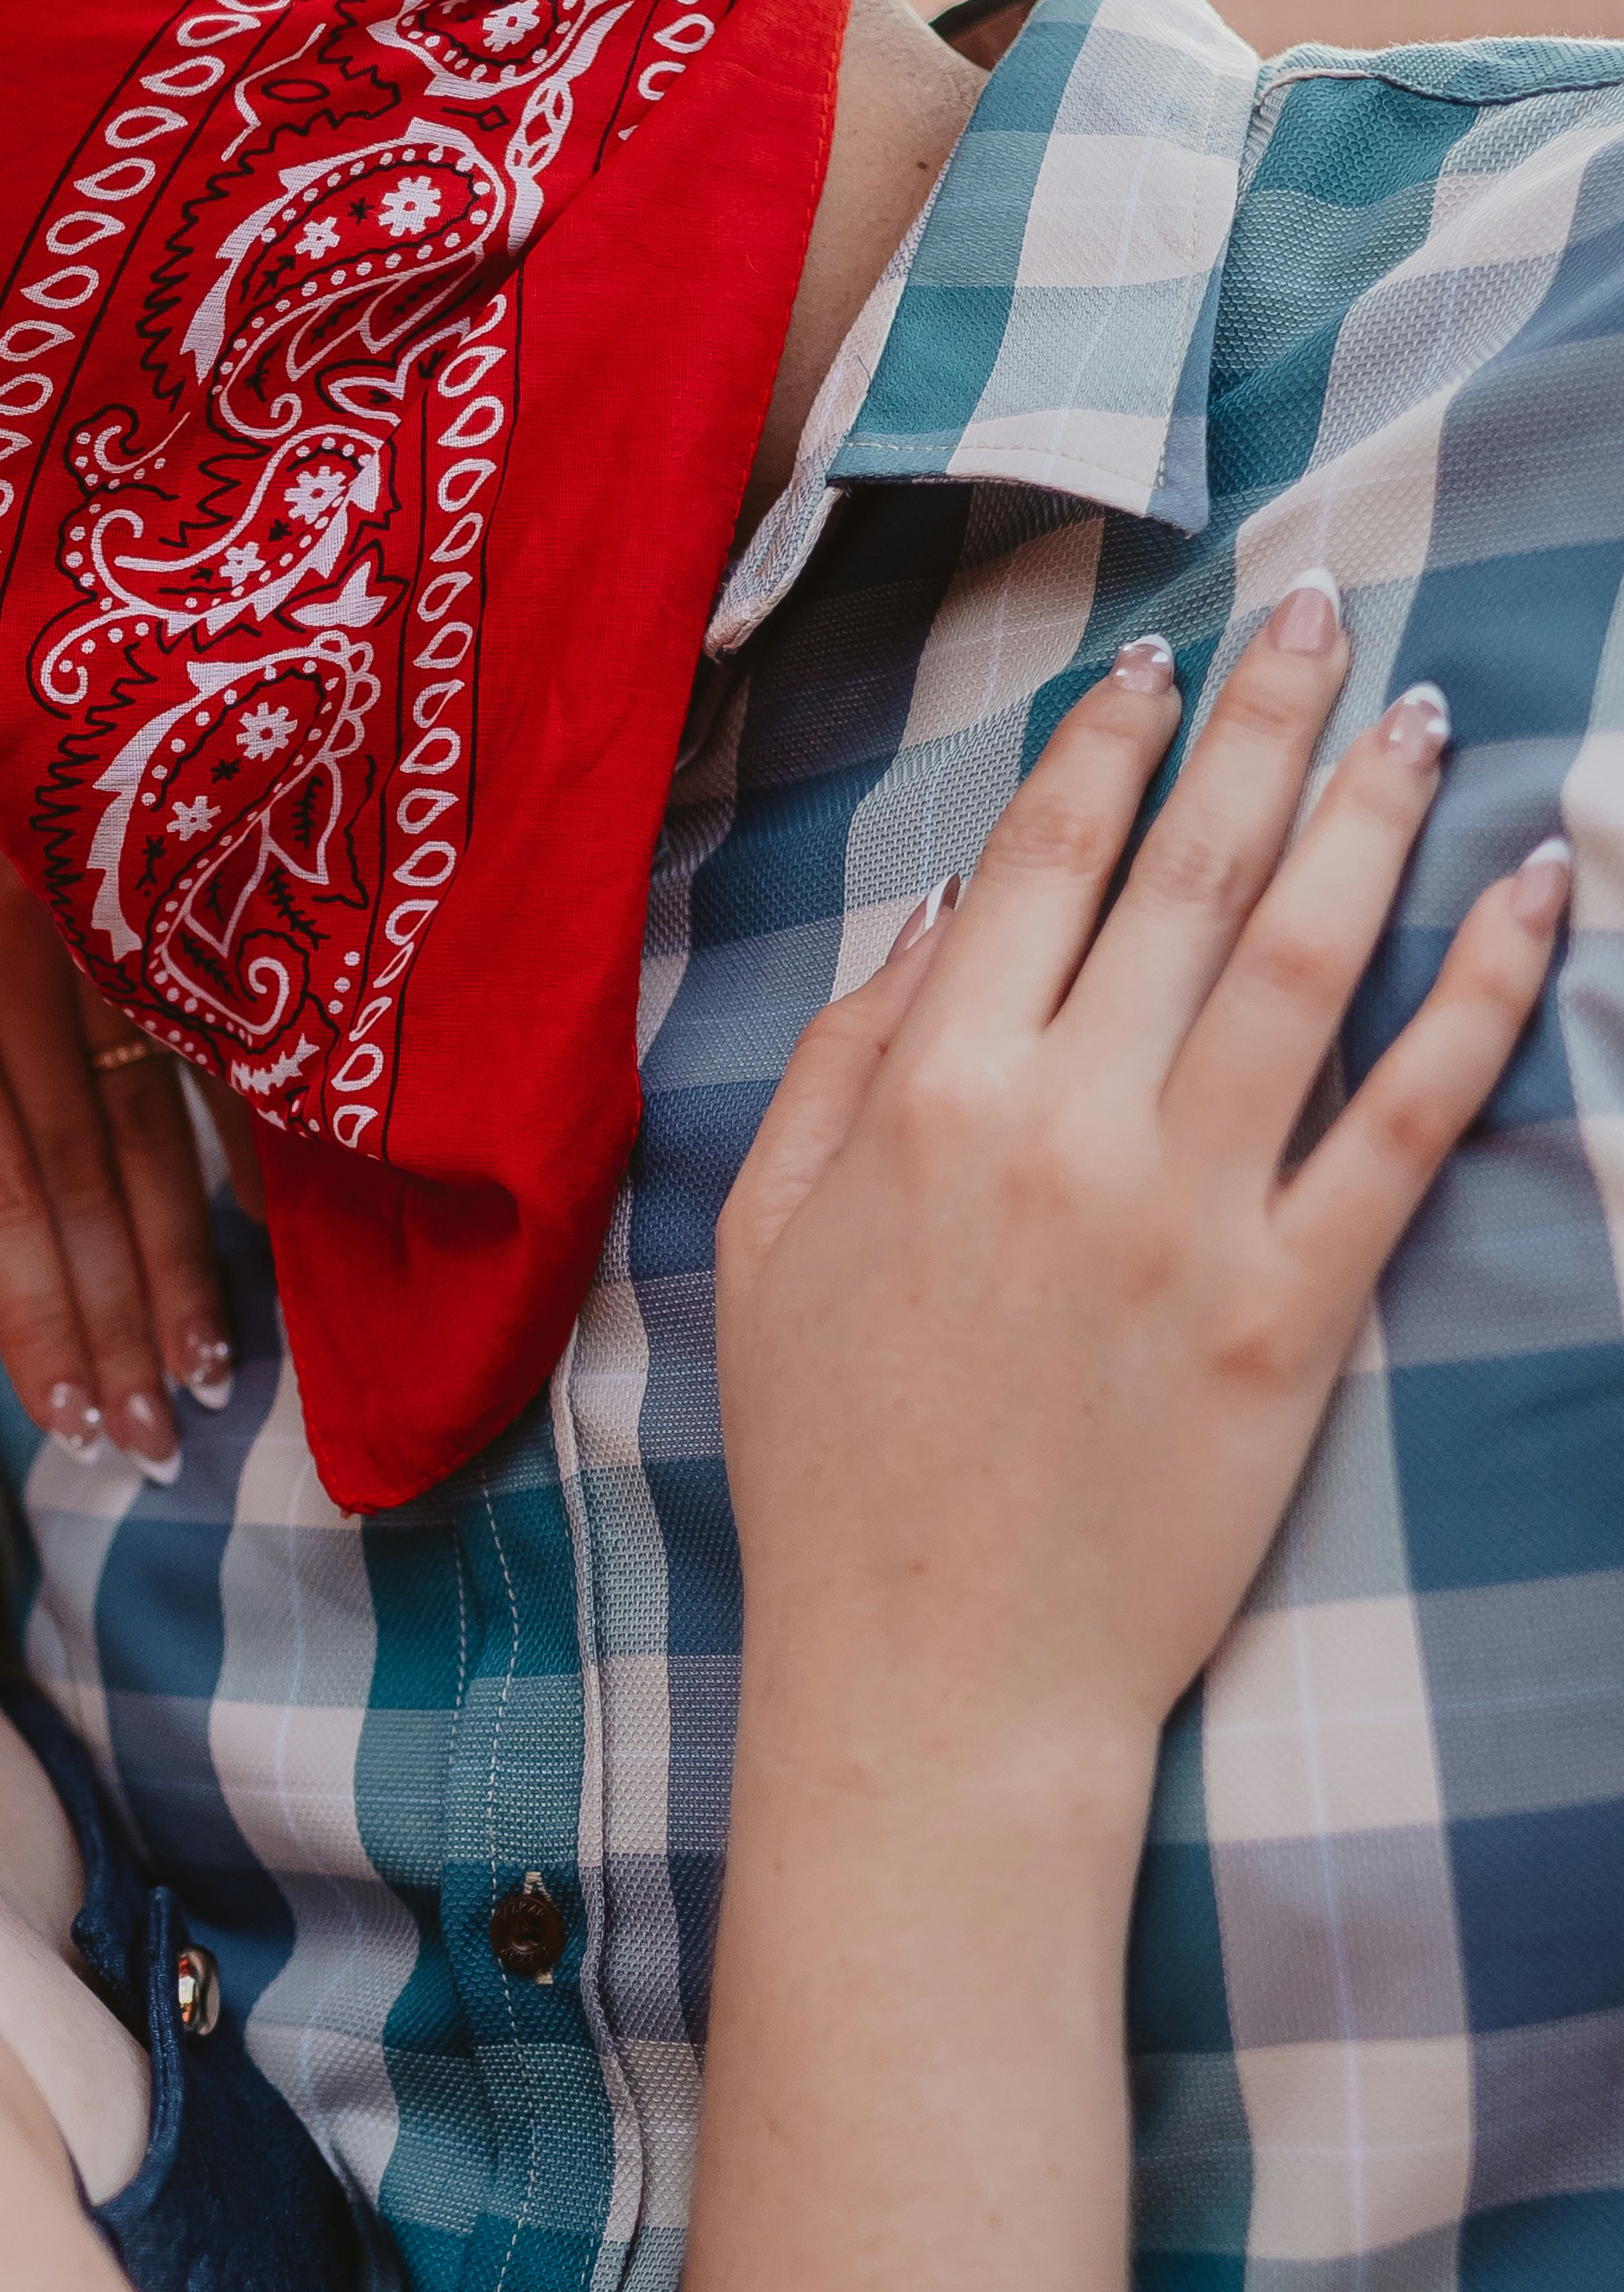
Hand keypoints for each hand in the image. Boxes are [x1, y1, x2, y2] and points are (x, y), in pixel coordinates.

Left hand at [0, 616, 232, 1473]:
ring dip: (186, 1260)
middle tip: (155, 1446)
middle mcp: (7, 952)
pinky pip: (210, 1025)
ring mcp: (96, 905)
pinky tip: (267, 1228)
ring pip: (156, 1118)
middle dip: (118, 1325)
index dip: (37, 1319)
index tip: (75, 1424)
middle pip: (80, 1180)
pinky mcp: (161, 864)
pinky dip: (239, 1138)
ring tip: (213, 1372)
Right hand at [719, 590, 1566, 1800]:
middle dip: (1263, 720)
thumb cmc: (831, 1470)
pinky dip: (1481, 986)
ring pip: (1310, 955)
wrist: (936, 1681)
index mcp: (926, 1094)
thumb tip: (932, 915)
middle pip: (1193, 873)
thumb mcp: (763, 1246)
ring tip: (1424, 710)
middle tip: (1325, 610)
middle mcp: (1065, 1122)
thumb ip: (835, 1064)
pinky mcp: (1295, 1304)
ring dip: (1375, 809)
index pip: (1039, 865)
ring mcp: (1191, 1210)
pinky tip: (1528, 889)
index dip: (1108, 746)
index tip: (1159, 662)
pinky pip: (1411, 1114)